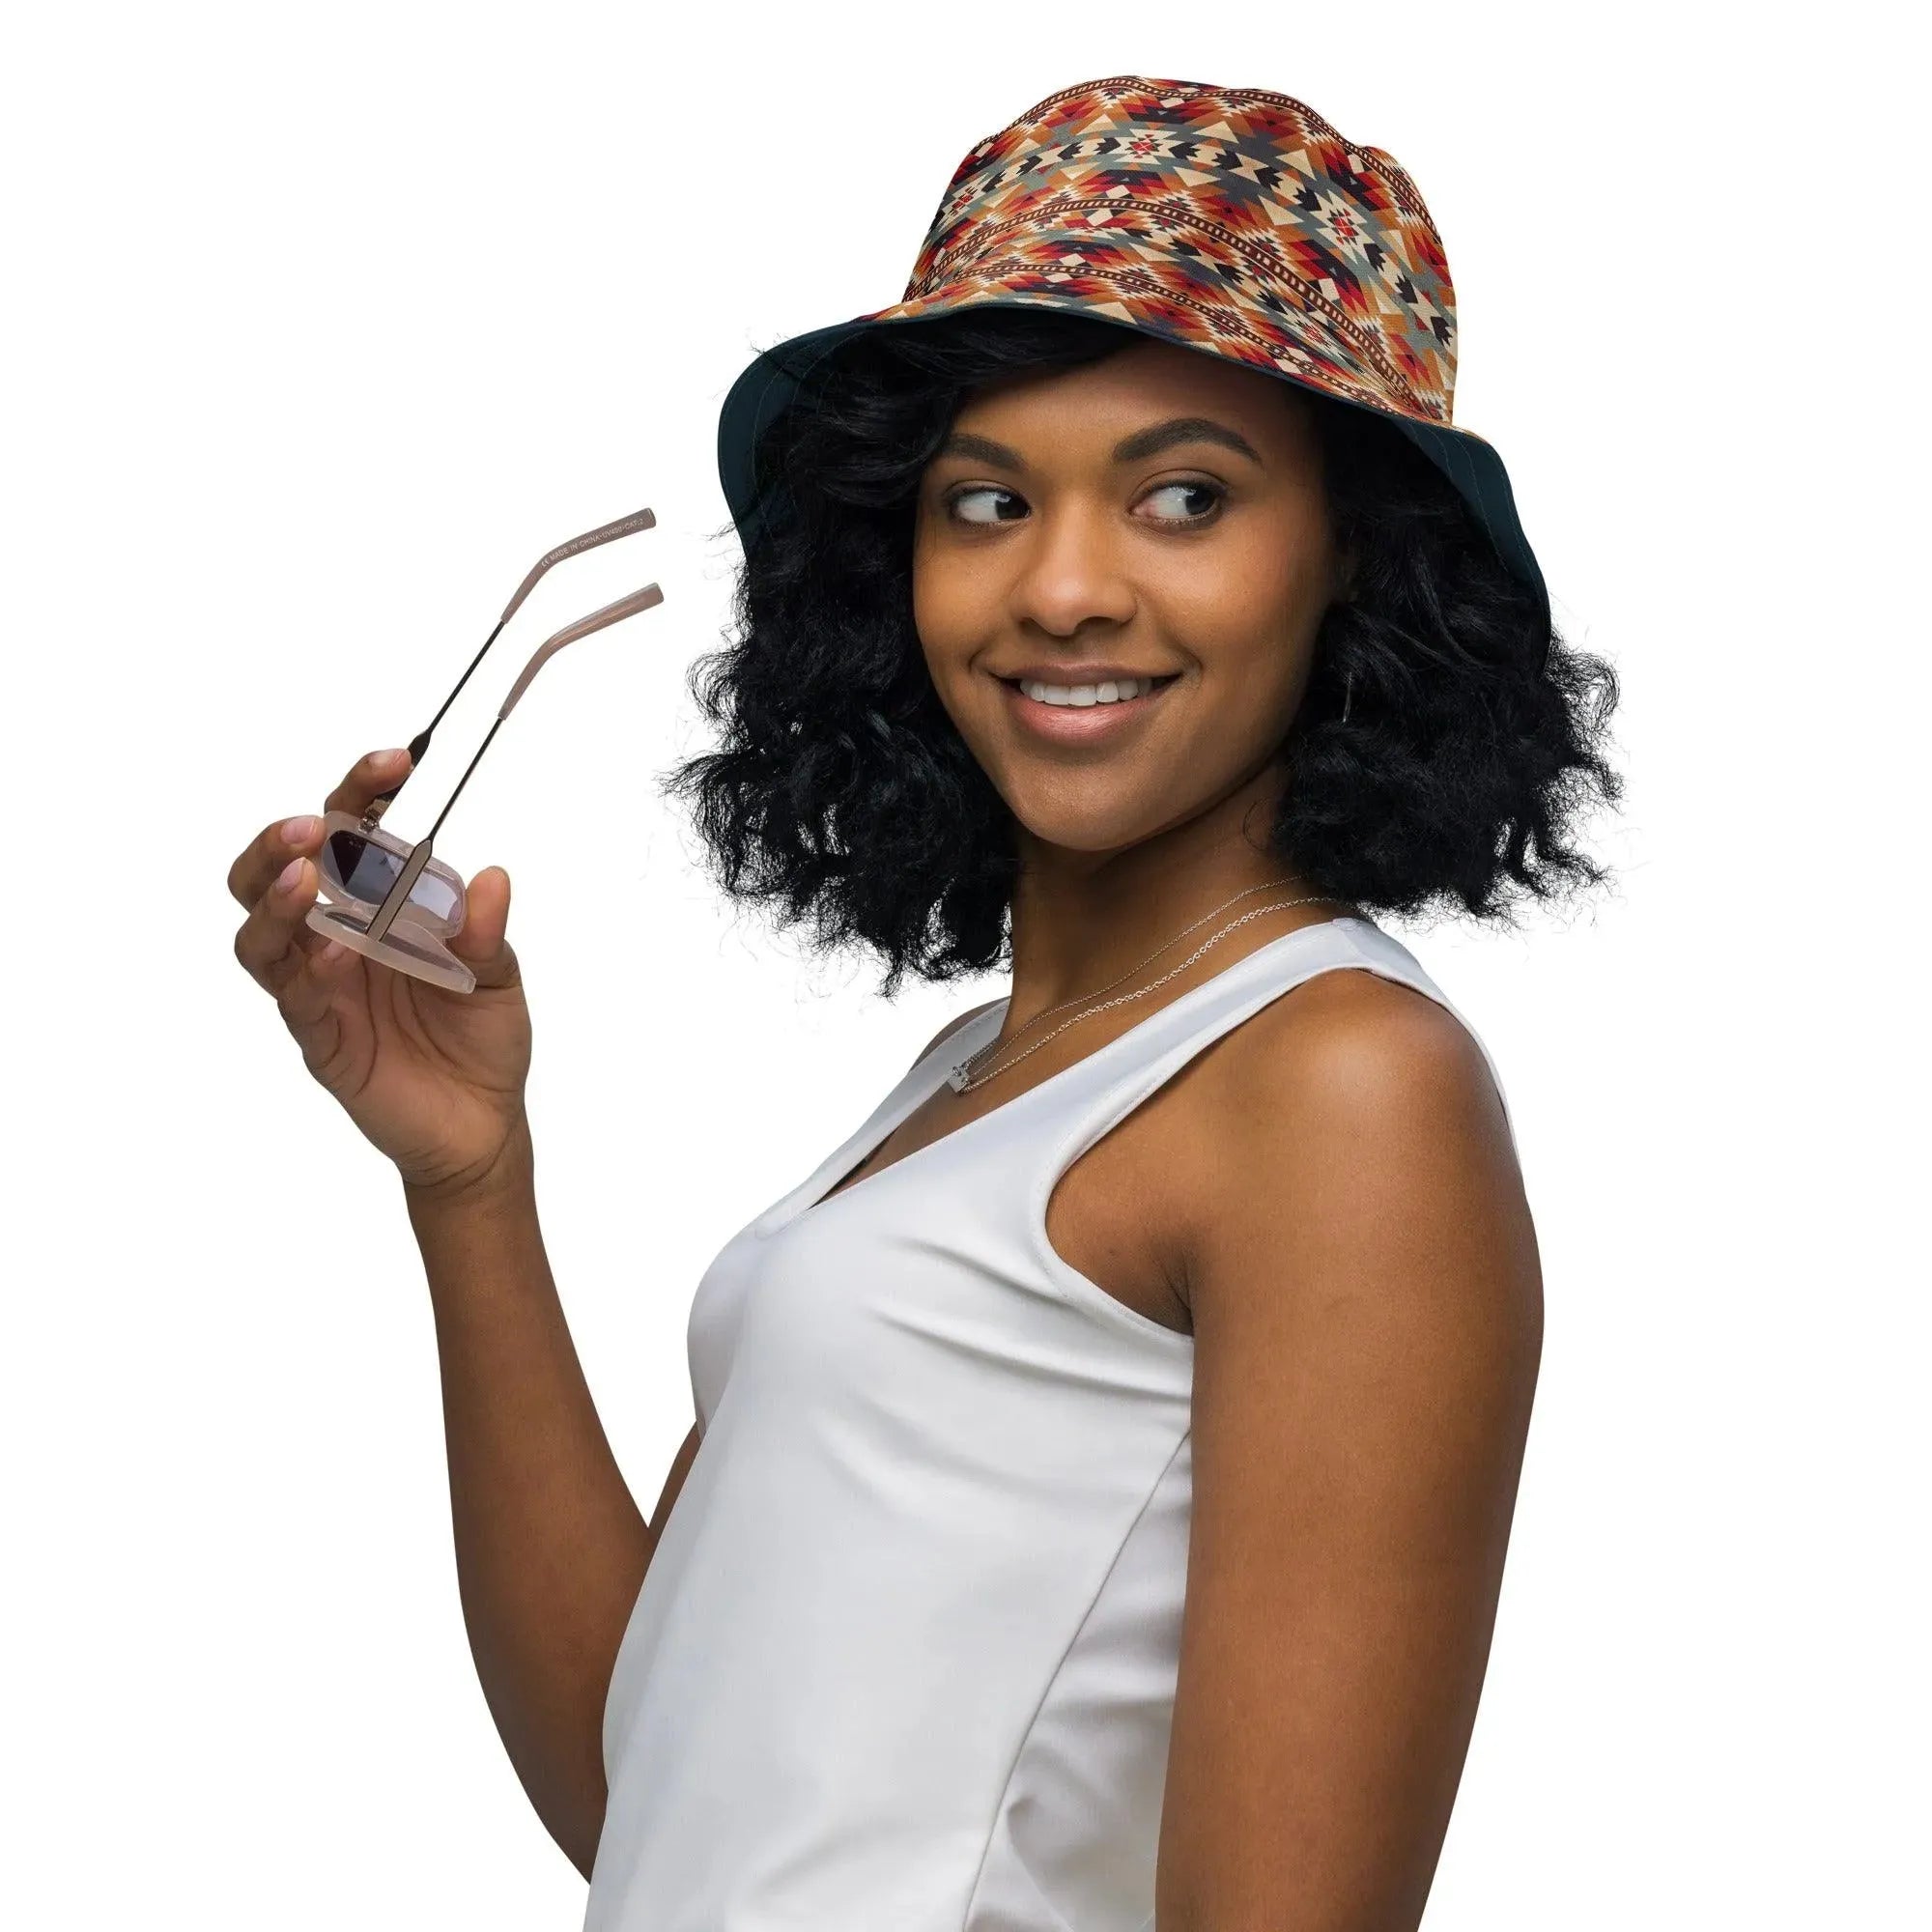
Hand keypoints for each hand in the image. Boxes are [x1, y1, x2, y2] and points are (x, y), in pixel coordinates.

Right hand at [229, 748, 534, 1200]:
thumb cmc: (482, 1041)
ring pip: (260, 935)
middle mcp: (335, 939)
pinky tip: (336, 952)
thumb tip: (490, 878)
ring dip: (275, 899)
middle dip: (279, 841)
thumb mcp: (499, 977)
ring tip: (304, 876)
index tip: (394, 761)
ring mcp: (319, 989)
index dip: (359, 794)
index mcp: (375, 908)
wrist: (482, 1124)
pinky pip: (296, 998)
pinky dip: (310, 969)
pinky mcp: (320, 1039)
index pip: (347, 836)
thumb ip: (486, 933)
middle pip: (271, 874)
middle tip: (311, 825)